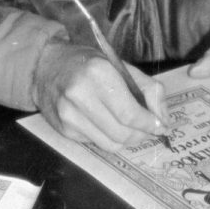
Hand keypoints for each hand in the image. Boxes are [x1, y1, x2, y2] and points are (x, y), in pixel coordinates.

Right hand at [32, 41, 168, 150]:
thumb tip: (164, 121)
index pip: (130, 114)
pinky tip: (106, 123)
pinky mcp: (64, 130)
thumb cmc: (88, 64)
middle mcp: (80, 95)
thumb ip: (149, 90)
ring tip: (129, 128)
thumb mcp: (121, 66)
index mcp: (99, 74)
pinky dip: (108, 137)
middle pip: (122, 133)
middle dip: (141, 135)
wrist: (45, 67)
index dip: (150, 124)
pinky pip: (97, 143)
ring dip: (126, 140)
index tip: (160, 126)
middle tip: (147, 129)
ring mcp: (69, 115)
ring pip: (111, 144)